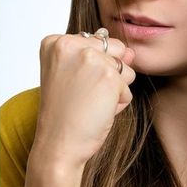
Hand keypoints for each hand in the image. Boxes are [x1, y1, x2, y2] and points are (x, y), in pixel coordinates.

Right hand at [33, 27, 135, 172]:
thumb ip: (100, 56)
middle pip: (113, 51)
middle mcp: (70, 44)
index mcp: (55, 42)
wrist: (58, 144)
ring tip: (89, 102)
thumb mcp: (74, 75)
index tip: (71, 86)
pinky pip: (127, 89)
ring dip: (114, 90)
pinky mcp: (109, 76)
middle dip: (107, 75)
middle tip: (81, 94)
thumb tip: (131, 52)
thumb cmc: (63, 114)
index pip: (96, 42)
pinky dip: (117, 104)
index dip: (90, 69)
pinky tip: (96, 111)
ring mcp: (90, 58)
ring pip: (124, 69)